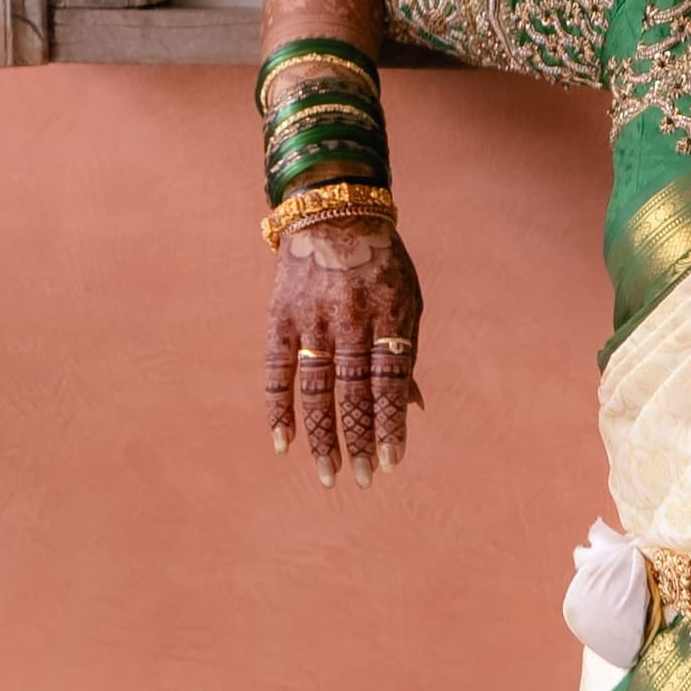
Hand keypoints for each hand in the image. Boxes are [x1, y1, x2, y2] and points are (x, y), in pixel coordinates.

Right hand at [267, 217, 424, 490]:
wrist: (332, 210)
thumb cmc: (379, 263)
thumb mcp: (407, 299)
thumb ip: (405, 352)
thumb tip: (413, 407)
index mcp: (389, 315)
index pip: (389, 382)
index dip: (389, 424)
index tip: (392, 462)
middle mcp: (350, 320)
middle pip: (353, 393)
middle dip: (358, 440)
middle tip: (362, 480)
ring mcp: (313, 320)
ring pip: (317, 390)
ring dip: (322, 437)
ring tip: (330, 473)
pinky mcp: (281, 318)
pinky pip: (277, 373)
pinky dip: (279, 410)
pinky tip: (284, 443)